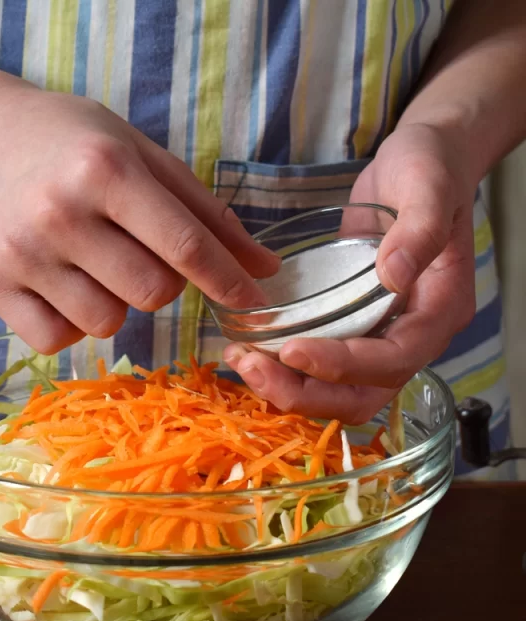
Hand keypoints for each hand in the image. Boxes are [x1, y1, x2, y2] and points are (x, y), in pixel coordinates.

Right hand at [0, 86, 278, 352]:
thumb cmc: (76, 144)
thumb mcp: (144, 157)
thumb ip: (206, 214)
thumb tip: (264, 270)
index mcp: (106, 169)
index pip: (185, 245)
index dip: (227, 280)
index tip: (252, 301)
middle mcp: (60, 213)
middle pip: (151, 293)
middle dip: (162, 283)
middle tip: (138, 252)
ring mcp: (21, 253)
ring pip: (106, 323)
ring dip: (115, 303)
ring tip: (93, 264)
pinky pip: (56, 340)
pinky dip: (71, 323)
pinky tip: (61, 286)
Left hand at [224, 123, 476, 423]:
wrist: (419, 165)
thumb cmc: (429, 170)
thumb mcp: (429, 186)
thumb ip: (420, 229)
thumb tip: (393, 274)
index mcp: (439, 310)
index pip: (395, 360)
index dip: (345, 366)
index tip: (293, 350)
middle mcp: (411, 335)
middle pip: (364, 395)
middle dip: (307, 392)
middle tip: (253, 368)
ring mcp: (380, 334)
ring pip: (339, 391)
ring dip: (290, 388)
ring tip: (242, 362)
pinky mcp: (353, 326)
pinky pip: (322, 365)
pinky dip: (287, 369)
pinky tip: (250, 351)